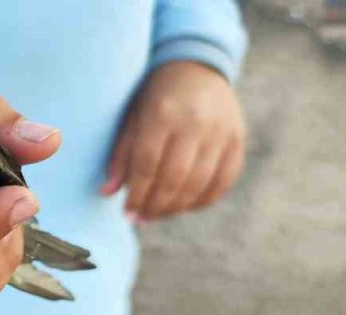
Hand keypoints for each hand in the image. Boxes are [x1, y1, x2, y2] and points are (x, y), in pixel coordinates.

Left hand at [101, 61, 245, 221]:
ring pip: (200, 183)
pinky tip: (184, 207)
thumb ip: (121, 154)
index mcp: (163, 113)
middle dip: (155, 205)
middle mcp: (196, 122)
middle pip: (175, 178)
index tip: (127, 212)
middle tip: (140, 218)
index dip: (137, 194)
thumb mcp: (132, 115)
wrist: (196, 65)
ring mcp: (222, 131)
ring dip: (177, 208)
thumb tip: (107, 193)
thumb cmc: (154, 94)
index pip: (148, 165)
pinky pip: (224, 180)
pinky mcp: (238, 139)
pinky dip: (203, 200)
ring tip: (157, 215)